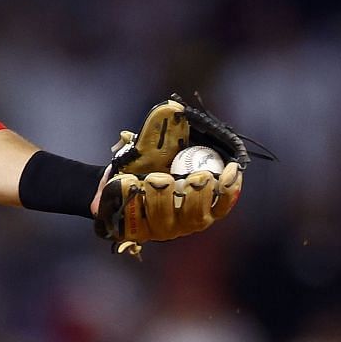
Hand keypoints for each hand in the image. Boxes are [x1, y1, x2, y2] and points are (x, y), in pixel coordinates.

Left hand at [93, 95, 253, 255]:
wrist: (110, 181)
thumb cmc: (145, 165)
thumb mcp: (158, 148)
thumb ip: (169, 132)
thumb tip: (172, 108)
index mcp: (199, 203)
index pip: (223, 204)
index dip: (230, 190)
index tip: (229, 171)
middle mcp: (184, 221)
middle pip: (198, 217)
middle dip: (196, 196)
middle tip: (189, 178)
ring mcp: (161, 229)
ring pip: (168, 221)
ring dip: (162, 198)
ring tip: (154, 178)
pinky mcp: (138, 233)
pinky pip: (139, 221)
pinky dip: (135, 201)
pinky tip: (131, 185)